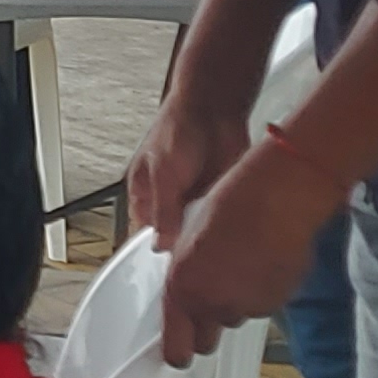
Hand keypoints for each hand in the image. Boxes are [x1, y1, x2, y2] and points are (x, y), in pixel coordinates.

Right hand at [126, 94, 251, 253]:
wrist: (215, 108)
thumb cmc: (178, 130)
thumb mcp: (163, 174)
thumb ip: (163, 211)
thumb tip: (161, 246)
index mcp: (145, 196)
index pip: (147, 234)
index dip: (159, 251)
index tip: (175, 269)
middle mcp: (169, 201)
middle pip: (175, 235)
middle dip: (186, 245)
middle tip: (199, 263)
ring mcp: (195, 199)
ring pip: (199, 228)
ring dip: (207, 233)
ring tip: (216, 248)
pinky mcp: (219, 196)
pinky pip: (221, 217)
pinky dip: (226, 223)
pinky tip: (231, 232)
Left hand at [162, 135, 342, 364]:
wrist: (276, 196)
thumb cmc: (229, 205)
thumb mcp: (188, 240)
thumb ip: (184, 276)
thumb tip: (184, 293)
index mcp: (183, 289)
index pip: (176, 347)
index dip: (177, 352)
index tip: (177, 355)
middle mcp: (214, 305)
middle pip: (206, 340)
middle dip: (206, 328)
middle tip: (212, 300)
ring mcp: (248, 306)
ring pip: (236, 318)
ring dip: (236, 303)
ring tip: (240, 266)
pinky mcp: (277, 301)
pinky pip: (263, 306)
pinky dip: (261, 292)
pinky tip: (262, 262)